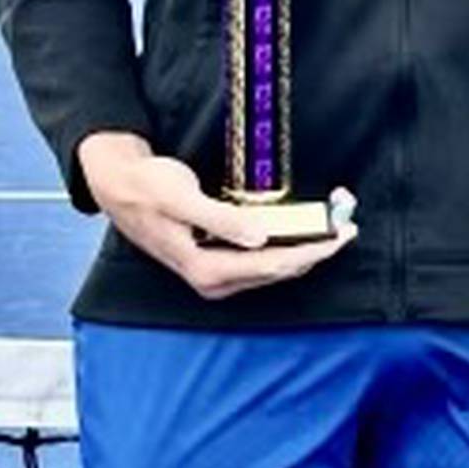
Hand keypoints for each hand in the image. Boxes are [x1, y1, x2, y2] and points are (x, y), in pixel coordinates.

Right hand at [77, 132, 355, 300]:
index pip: (274, 264)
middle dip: (316, 249)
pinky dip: (287, 243)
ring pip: (274, 266)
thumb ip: (221, 220)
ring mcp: (217, 274)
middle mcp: (214, 280)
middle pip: (279, 269)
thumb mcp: (182, 198)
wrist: (119, 187)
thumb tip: (259, 238)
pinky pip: (263, 259)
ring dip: (305, 247)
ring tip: (336, 226)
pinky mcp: (219, 260)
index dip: (312, 250)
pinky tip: (305, 231)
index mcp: (206, 270)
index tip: (341, 234)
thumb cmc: (149, 188)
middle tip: (349, 225)